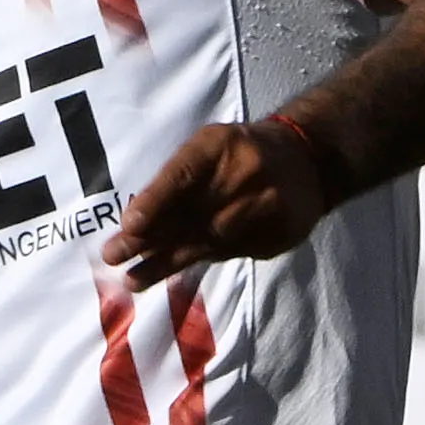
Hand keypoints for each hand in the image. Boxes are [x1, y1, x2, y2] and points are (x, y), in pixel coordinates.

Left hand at [104, 116, 337, 288]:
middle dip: (149, 240)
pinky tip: (172, 274)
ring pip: (208, 242)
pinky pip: (230, 252)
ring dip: (167, 262)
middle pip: (192, 215)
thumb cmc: (240, 152)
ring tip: (134, 279)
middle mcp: (245, 174)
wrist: (309, 158)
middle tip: (114, 257)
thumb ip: (176, 177)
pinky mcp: (279, 233)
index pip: (183, 174)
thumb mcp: (209, 146)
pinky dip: (199, 261)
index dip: (155, 202)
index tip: (128, 226)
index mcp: (221, 145)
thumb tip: (134, 222)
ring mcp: (266, 206)